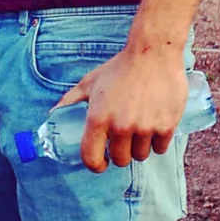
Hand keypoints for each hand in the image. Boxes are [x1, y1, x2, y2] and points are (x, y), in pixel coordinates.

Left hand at [57, 44, 187, 171]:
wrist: (153, 54)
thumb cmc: (119, 68)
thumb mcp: (89, 83)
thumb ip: (70, 100)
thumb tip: (52, 114)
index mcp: (98, 119)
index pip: (91, 157)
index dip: (95, 165)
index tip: (101, 164)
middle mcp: (121, 127)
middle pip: (120, 159)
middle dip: (120, 154)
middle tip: (122, 143)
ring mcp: (145, 128)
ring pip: (141, 155)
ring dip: (139, 149)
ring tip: (138, 135)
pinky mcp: (167, 126)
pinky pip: (160, 148)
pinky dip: (157, 143)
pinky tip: (154, 132)